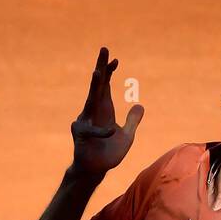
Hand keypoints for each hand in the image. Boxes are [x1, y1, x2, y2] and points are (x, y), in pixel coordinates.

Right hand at [70, 46, 144, 178]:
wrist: (96, 170)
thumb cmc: (109, 154)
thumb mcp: (127, 136)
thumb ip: (133, 121)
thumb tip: (140, 105)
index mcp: (104, 109)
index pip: (106, 86)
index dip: (110, 72)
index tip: (115, 59)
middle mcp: (93, 111)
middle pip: (97, 86)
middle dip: (101, 67)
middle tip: (104, 49)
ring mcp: (85, 121)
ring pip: (91, 100)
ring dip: (95, 86)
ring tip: (98, 72)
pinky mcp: (80, 134)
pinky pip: (93, 130)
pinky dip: (103, 132)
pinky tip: (111, 133)